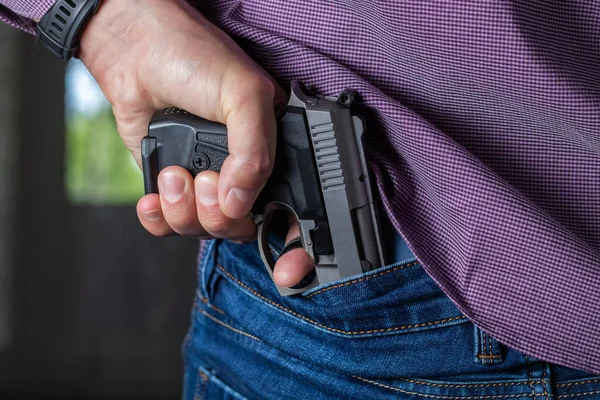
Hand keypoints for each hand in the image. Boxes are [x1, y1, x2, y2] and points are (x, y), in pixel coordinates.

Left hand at [78, 0, 313, 286]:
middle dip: (220, 215)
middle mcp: (243, 172)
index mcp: (275, 152)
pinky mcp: (171, 186)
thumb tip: (240, 201)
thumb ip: (255, 150)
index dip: (296, 247)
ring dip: (185, 210)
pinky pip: (169, 224)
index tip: (286, 269)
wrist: (136, 51)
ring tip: (175, 173)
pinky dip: (159, 218)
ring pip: (204, 229)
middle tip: (207, 181)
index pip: (295, 212)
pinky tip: (155, 195)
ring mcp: (206, 181)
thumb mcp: (243, 95)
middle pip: (242, 228)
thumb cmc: (194, 58)